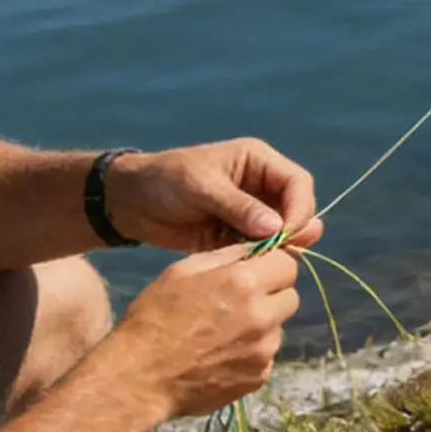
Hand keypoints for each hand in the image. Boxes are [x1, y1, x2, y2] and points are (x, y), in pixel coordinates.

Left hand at [105, 139, 322, 252]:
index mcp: (257, 161)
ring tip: (265, 263)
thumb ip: (238, 206)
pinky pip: (257, 250)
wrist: (131, 202)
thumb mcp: (200, 186)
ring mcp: (249, 213)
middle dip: (292, 232)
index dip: (299, 209)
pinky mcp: (235, 236)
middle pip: (296, 210)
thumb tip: (276, 228)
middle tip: (283, 255)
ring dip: (276, 249)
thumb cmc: (164, 181)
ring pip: (279, 234)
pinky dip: (256, 260)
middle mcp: (260, 186)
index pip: (297, 183)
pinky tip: (247, 269)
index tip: (286, 235)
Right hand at [108, 244, 301, 419]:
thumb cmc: (155, 317)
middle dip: (271, 294)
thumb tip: (256, 249)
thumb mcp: (183, 271)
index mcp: (244, 283)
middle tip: (238, 302)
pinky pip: (266, 356)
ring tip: (224, 332)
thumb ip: (226, 257)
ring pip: (278, 328)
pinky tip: (221, 355)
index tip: (255, 271)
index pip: (287, 263)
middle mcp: (262, 316)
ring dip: (262, 325)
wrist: (142, 376)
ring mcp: (264, 351)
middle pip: (290, 296)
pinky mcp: (259, 377)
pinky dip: (251, 353)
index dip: (271, 265)